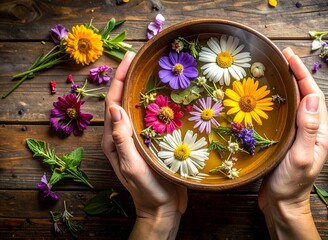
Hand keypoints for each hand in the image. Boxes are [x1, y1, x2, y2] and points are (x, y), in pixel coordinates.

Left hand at [101, 52, 186, 238]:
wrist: (162, 208)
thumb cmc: (147, 190)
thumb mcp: (133, 165)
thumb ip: (122, 139)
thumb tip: (114, 107)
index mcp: (113, 139)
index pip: (113, 102)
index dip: (119, 78)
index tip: (129, 57)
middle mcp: (122, 136)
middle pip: (122, 100)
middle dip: (128, 77)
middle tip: (139, 57)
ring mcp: (136, 139)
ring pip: (135, 107)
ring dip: (139, 87)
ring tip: (149, 69)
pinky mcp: (150, 142)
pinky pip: (149, 117)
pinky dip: (154, 102)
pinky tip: (164, 95)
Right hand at [258, 47, 327, 238]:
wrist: (282, 205)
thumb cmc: (291, 184)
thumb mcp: (301, 157)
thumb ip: (309, 128)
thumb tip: (313, 97)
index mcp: (320, 132)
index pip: (313, 95)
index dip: (302, 74)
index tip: (289, 56)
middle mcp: (313, 131)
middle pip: (307, 95)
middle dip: (296, 74)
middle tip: (281, 56)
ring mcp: (301, 135)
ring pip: (297, 103)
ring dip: (288, 84)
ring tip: (276, 70)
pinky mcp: (289, 140)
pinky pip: (287, 114)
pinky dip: (280, 100)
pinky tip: (269, 96)